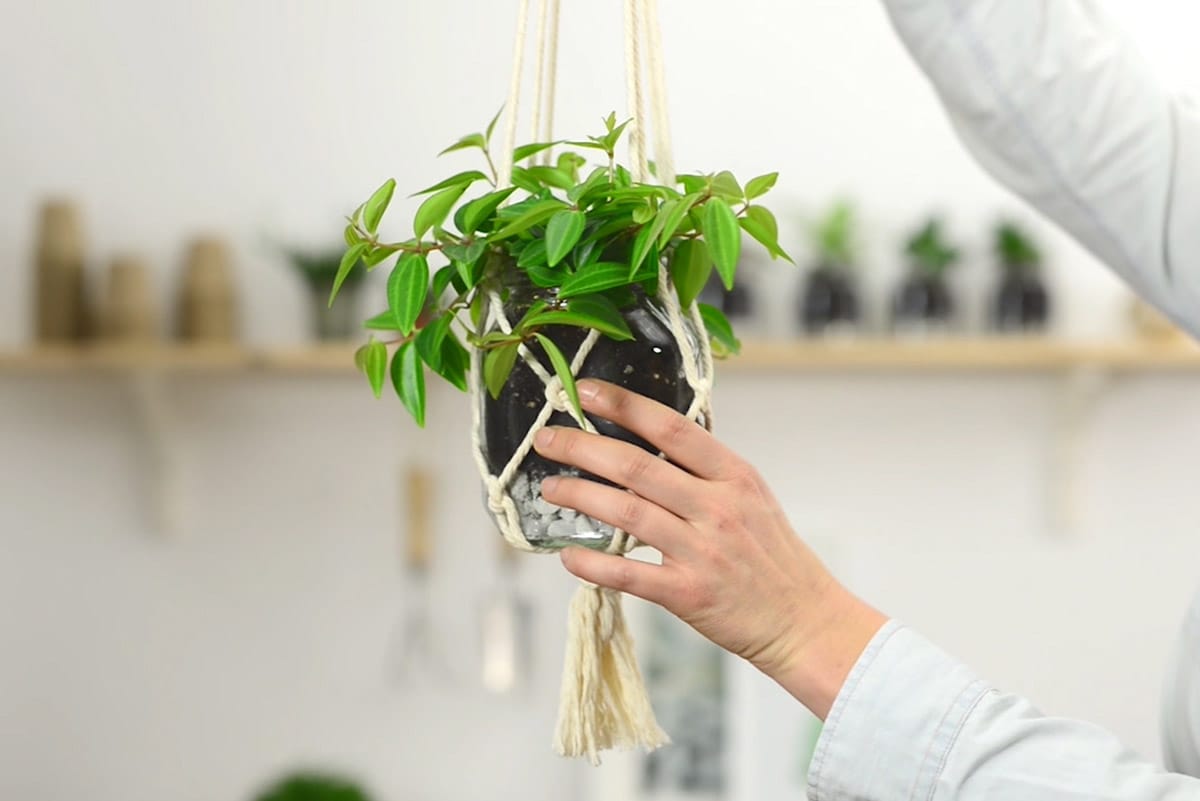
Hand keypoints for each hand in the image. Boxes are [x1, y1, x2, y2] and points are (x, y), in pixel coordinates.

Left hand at [532, 379, 887, 718]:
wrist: (805, 621)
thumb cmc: (773, 557)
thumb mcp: (752, 497)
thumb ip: (706, 471)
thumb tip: (649, 443)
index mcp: (734, 476)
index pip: (671, 427)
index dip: (622, 406)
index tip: (584, 392)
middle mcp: (717, 507)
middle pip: (636, 467)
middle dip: (582, 448)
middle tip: (546, 440)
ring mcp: (701, 551)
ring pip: (625, 514)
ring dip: (580, 497)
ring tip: (551, 489)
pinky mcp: (687, 594)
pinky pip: (627, 574)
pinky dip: (592, 564)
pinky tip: (569, 555)